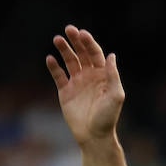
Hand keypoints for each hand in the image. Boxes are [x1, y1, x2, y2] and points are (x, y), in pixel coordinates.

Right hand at [46, 25, 125, 145]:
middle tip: (68, 29)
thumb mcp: (116, 95)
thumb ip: (112, 75)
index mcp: (102, 74)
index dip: (88, 43)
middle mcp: (89, 75)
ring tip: (57, 39)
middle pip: (81, 53)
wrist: (94, 136)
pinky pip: (59, 76)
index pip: (95, 54)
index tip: (81, 34)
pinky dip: (54, 67)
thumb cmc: (108, 117)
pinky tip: (49, 58)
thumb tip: (111, 55)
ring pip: (69, 61)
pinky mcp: (65, 92)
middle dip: (75, 41)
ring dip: (64, 50)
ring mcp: (77, 83)